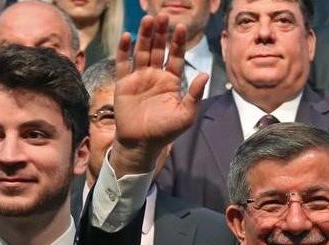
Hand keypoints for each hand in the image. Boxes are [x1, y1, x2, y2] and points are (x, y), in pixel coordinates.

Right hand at [110, 14, 206, 177]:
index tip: (180, 27)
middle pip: (158, 49)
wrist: (142, 144)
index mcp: (171, 81)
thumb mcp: (185, 115)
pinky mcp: (124, 83)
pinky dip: (124, 50)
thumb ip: (194, 94)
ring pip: (142, 51)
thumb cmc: (165, 132)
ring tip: (148, 20)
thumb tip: (205, 74)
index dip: (178, 42)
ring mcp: (139, 78)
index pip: (175, 57)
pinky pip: (123, 63)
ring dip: (145, 36)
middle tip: (163, 15)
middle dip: (161, 33)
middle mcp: (155, 76)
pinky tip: (127, 36)